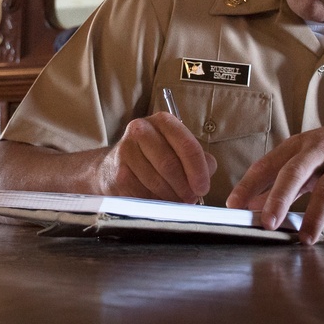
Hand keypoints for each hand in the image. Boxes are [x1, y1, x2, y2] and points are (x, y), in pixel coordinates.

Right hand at [98, 112, 217, 203]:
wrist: (115, 166)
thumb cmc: (155, 158)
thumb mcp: (179, 152)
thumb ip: (200, 160)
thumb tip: (207, 173)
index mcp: (163, 121)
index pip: (187, 145)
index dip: (198, 170)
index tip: (202, 188)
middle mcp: (141, 129)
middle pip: (170, 164)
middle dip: (184, 187)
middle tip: (190, 199)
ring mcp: (126, 149)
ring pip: (156, 181)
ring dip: (170, 197)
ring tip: (175, 201)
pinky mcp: (118, 171)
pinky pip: (141, 192)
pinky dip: (154, 201)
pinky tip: (157, 200)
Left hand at [225, 118, 323, 243]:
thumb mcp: (309, 158)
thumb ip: (283, 181)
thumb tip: (254, 202)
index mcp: (300, 145)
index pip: (268, 163)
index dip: (249, 184)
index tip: (234, 204)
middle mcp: (320, 149)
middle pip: (294, 173)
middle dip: (279, 199)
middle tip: (267, 223)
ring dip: (315, 217)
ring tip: (306, 239)